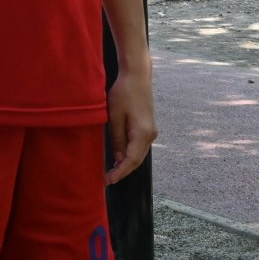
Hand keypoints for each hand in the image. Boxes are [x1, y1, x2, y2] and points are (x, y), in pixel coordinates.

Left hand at [105, 68, 156, 184]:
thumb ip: (117, 138)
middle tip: (107, 180)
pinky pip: (139, 146)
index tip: (108, 181)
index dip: (120, 172)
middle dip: (123, 171)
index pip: (132, 160)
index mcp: (142, 133)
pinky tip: (119, 157)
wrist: (137, 78)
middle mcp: (151, 135)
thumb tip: (119, 158)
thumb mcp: (114, 116)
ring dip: (126, 164)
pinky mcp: (148, 128)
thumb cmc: (123, 93)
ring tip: (111, 172)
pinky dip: (130, 154)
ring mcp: (151, 132)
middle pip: (137, 160)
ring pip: (139, 154)